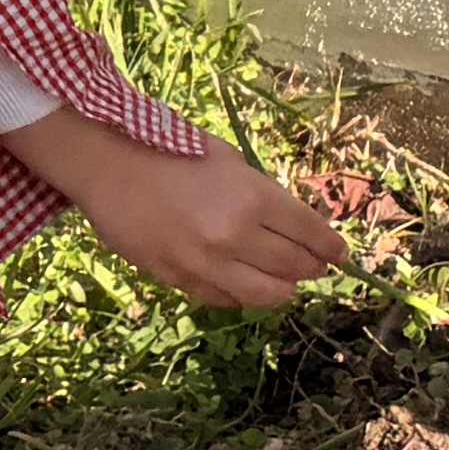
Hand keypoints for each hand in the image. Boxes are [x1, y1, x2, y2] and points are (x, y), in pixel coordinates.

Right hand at [0, 107, 347, 308]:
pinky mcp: (180, 279)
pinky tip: (244, 283)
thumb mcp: (227, 160)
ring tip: (287, 283)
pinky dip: (242, 295)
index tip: (340, 254)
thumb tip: (293, 225)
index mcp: (254, 198)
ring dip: (284, 290)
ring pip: (266, 295)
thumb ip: (262, 194)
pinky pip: (225, 299)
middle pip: (295, 268)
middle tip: (317, 266)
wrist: (108, 166)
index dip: (332, 247)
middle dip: (312, 268)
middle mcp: (235, 236)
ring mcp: (207, 263)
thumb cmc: (170, 149)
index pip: (311, 234)